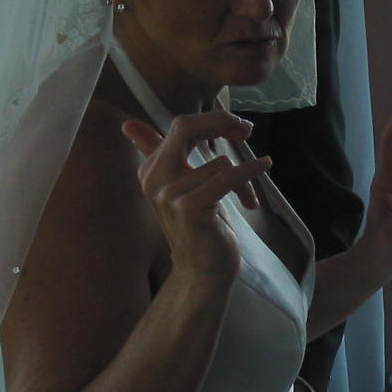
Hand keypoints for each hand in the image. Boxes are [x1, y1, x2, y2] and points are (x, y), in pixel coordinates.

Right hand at [121, 110, 270, 284]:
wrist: (203, 271)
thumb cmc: (199, 227)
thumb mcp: (181, 186)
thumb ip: (158, 154)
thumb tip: (128, 124)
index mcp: (150, 170)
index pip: (180, 126)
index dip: (211, 119)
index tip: (236, 125)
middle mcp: (154, 180)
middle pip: (186, 128)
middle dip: (221, 122)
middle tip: (247, 129)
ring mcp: (169, 195)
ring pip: (219, 161)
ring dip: (243, 176)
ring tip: (246, 196)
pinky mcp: (189, 208)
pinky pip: (227, 177)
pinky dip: (249, 172)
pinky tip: (264, 165)